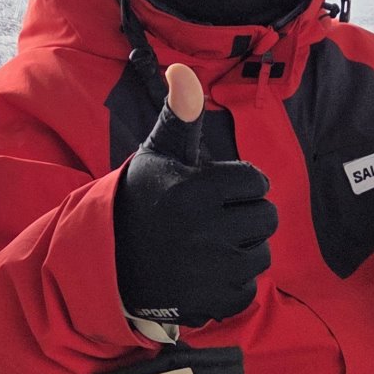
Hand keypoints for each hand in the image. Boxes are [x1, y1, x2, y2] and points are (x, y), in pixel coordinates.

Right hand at [114, 63, 276, 326]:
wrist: (106, 259)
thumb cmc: (141, 199)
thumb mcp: (158, 154)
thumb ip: (180, 115)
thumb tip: (183, 71)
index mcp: (195, 190)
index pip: (255, 180)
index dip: (239, 183)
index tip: (215, 190)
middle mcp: (205, 230)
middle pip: (267, 217)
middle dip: (247, 214)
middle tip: (217, 217)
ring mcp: (210, 270)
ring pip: (262, 253)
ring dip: (243, 248)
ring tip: (212, 245)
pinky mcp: (211, 302)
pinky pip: (249, 289)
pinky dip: (234, 283)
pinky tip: (208, 272)